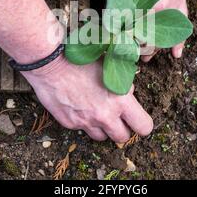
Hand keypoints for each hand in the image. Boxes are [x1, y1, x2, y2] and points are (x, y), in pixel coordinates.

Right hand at [23, 54, 153, 141]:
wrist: (52, 63)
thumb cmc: (82, 59)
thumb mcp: (110, 66)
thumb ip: (122, 82)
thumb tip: (129, 92)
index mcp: (120, 100)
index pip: (143, 126)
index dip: (142, 124)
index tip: (137, 119)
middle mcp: (104, 115)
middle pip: (122, 137)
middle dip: (122, 128)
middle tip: (117, 117)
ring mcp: (86, 122)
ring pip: (101, 137)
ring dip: (103, 128)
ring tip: (97, 111)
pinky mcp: (70, 123)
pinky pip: (81, 129)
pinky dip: (83, 121)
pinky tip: (79, 105)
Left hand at [116, 0, 191, 60]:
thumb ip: (121, 1)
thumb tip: (115, 21)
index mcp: (144, 4)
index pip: (132, 35)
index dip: (123, 45)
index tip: (114, 49)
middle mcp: (161, 8)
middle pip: (148, 41)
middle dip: (137, 51)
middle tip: (127, 56)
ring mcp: (173, 4)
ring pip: (163, 36)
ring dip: (155, 48)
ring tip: (146, 59)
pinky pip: (182, 24)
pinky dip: (179, 40)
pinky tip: (177, 54)